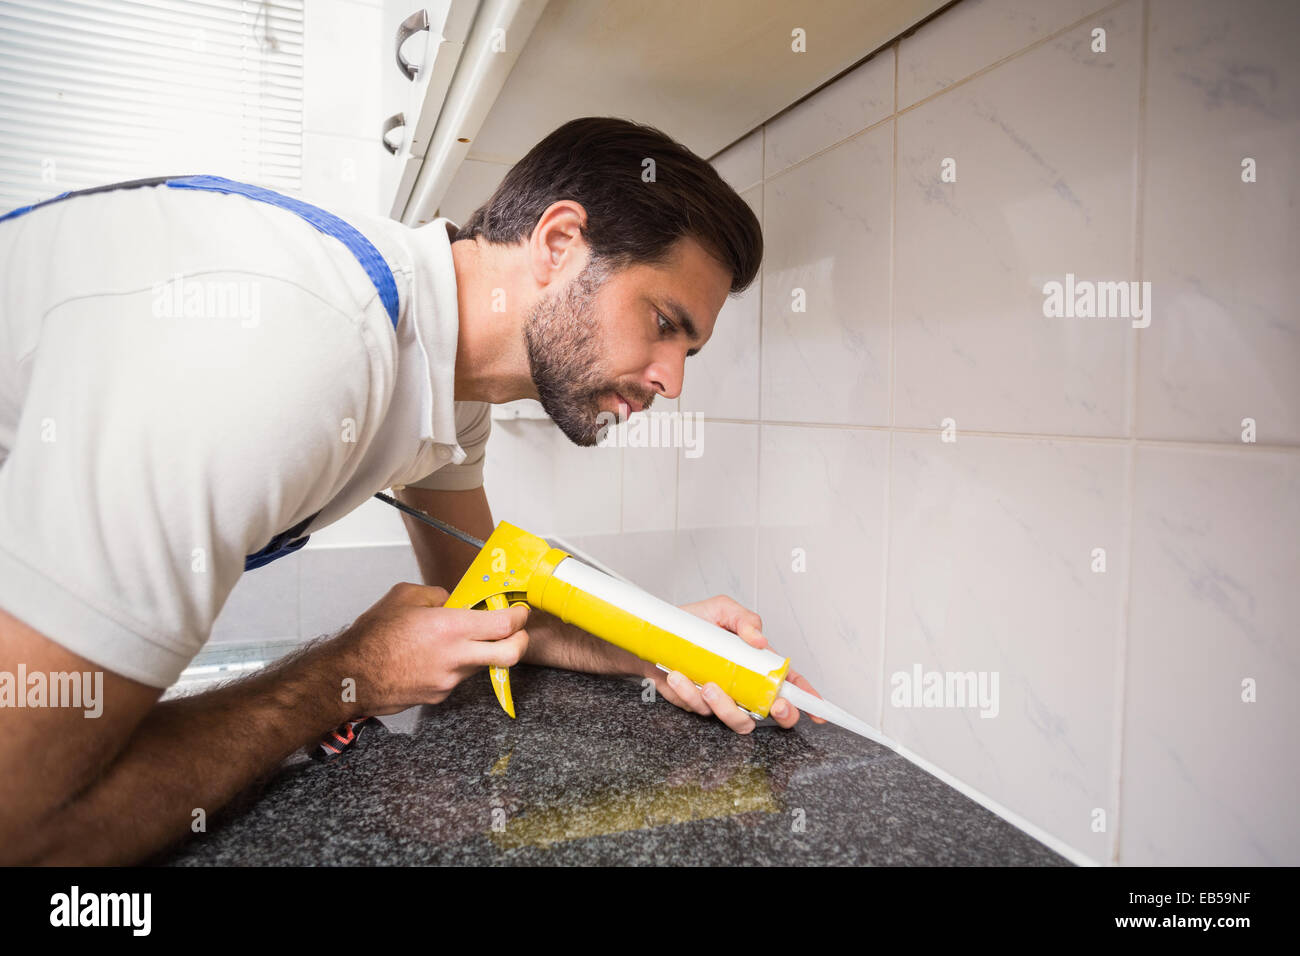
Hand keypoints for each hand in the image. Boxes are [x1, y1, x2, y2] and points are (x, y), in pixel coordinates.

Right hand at [333, 582, 529, 715]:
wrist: (350, 677)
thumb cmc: (372, 637)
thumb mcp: (404, 597)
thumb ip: (437, 596)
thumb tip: (452, 600)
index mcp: (451, 628)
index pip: (505, 624)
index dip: (519, 616)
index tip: (519, 610)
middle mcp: (456, 657)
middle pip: (511, 654)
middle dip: (521, 641)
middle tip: (517, 631)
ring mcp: (449, 680)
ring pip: (482, 665)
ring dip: (482, 652)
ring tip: (460, 639)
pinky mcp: (438, 696)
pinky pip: (458, 677)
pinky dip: (456, 665)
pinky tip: (435, 657)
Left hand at [645, 594, 827, 733]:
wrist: (655, 636)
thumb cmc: (692, 622)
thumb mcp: (722, 610)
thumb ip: (745, 620)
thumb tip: (761, 640)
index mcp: (757, 664)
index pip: (789, 683)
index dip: (808, 699)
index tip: (818, 711)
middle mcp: (743, 686)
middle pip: (772, 713)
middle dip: (780, 714)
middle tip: (774, 705)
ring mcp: (722, 699)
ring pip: (737, 719)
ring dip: (725, 706)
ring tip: (708, 685)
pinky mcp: (697, 705)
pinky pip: (700, 710)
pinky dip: (688, 693)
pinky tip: (677, 676)